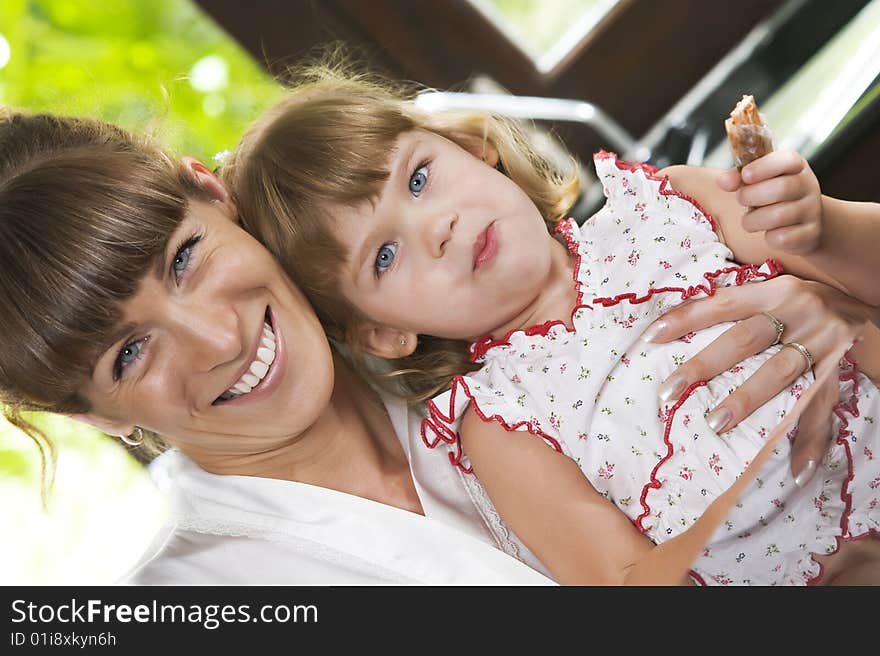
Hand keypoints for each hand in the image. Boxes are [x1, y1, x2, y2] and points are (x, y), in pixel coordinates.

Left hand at [641, 275, 872, 486]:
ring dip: (746, 400)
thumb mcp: (772, 292)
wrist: (867, 302)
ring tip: (714, 424)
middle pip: (743, 339)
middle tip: (668, 393)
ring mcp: (821, 342)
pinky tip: (796, 470)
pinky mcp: (840, 369)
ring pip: (779, 373)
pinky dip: (811, 441)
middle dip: (704, 365)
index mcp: (773, 291)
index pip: (720, 304)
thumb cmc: (803, 303)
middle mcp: (798, 311)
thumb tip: (669, 325)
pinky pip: (823, 408)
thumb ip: (731, 305)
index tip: (649, 339)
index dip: (684, 319)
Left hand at [717, 150, 822, 254]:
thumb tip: (723, 181)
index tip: (745, 175)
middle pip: (780, 189)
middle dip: (751, 196)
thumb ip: (738, 178)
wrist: (804, 222)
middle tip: (741, 199)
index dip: (764, 166)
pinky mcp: (810, 234)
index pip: (788, 160)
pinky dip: (769, 237)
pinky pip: (782, 238)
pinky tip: (770, 232)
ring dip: (753, 220)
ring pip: (778, 216)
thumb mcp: (758, 181)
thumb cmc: (773, 196)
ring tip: (751, 219)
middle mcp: (808, 185)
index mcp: (795, 166)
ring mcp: (811, 210)